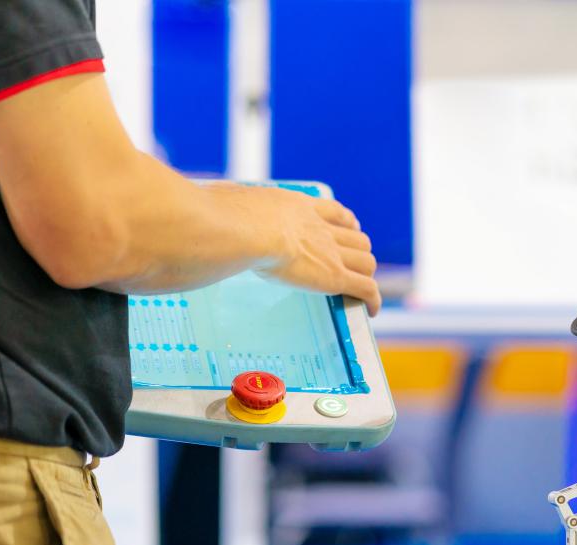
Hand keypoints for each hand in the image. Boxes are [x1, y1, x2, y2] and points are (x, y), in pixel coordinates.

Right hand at [222, 185, 381, 315]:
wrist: (246, 230)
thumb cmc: (228, 217)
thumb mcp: (230, 204)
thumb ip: (226, 206)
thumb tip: (205, 203)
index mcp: (299, 207)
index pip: (334, 212)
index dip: (346, 222)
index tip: (350, 227)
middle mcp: (321, 228)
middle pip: (357, 237)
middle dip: (358, 250)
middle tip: (353, 263)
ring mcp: (331, 252)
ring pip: (366, 261)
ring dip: (365, 274)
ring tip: (360, 288)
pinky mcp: (334, 276)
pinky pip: (365, 288)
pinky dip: (372, 299)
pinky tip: (371, 310)